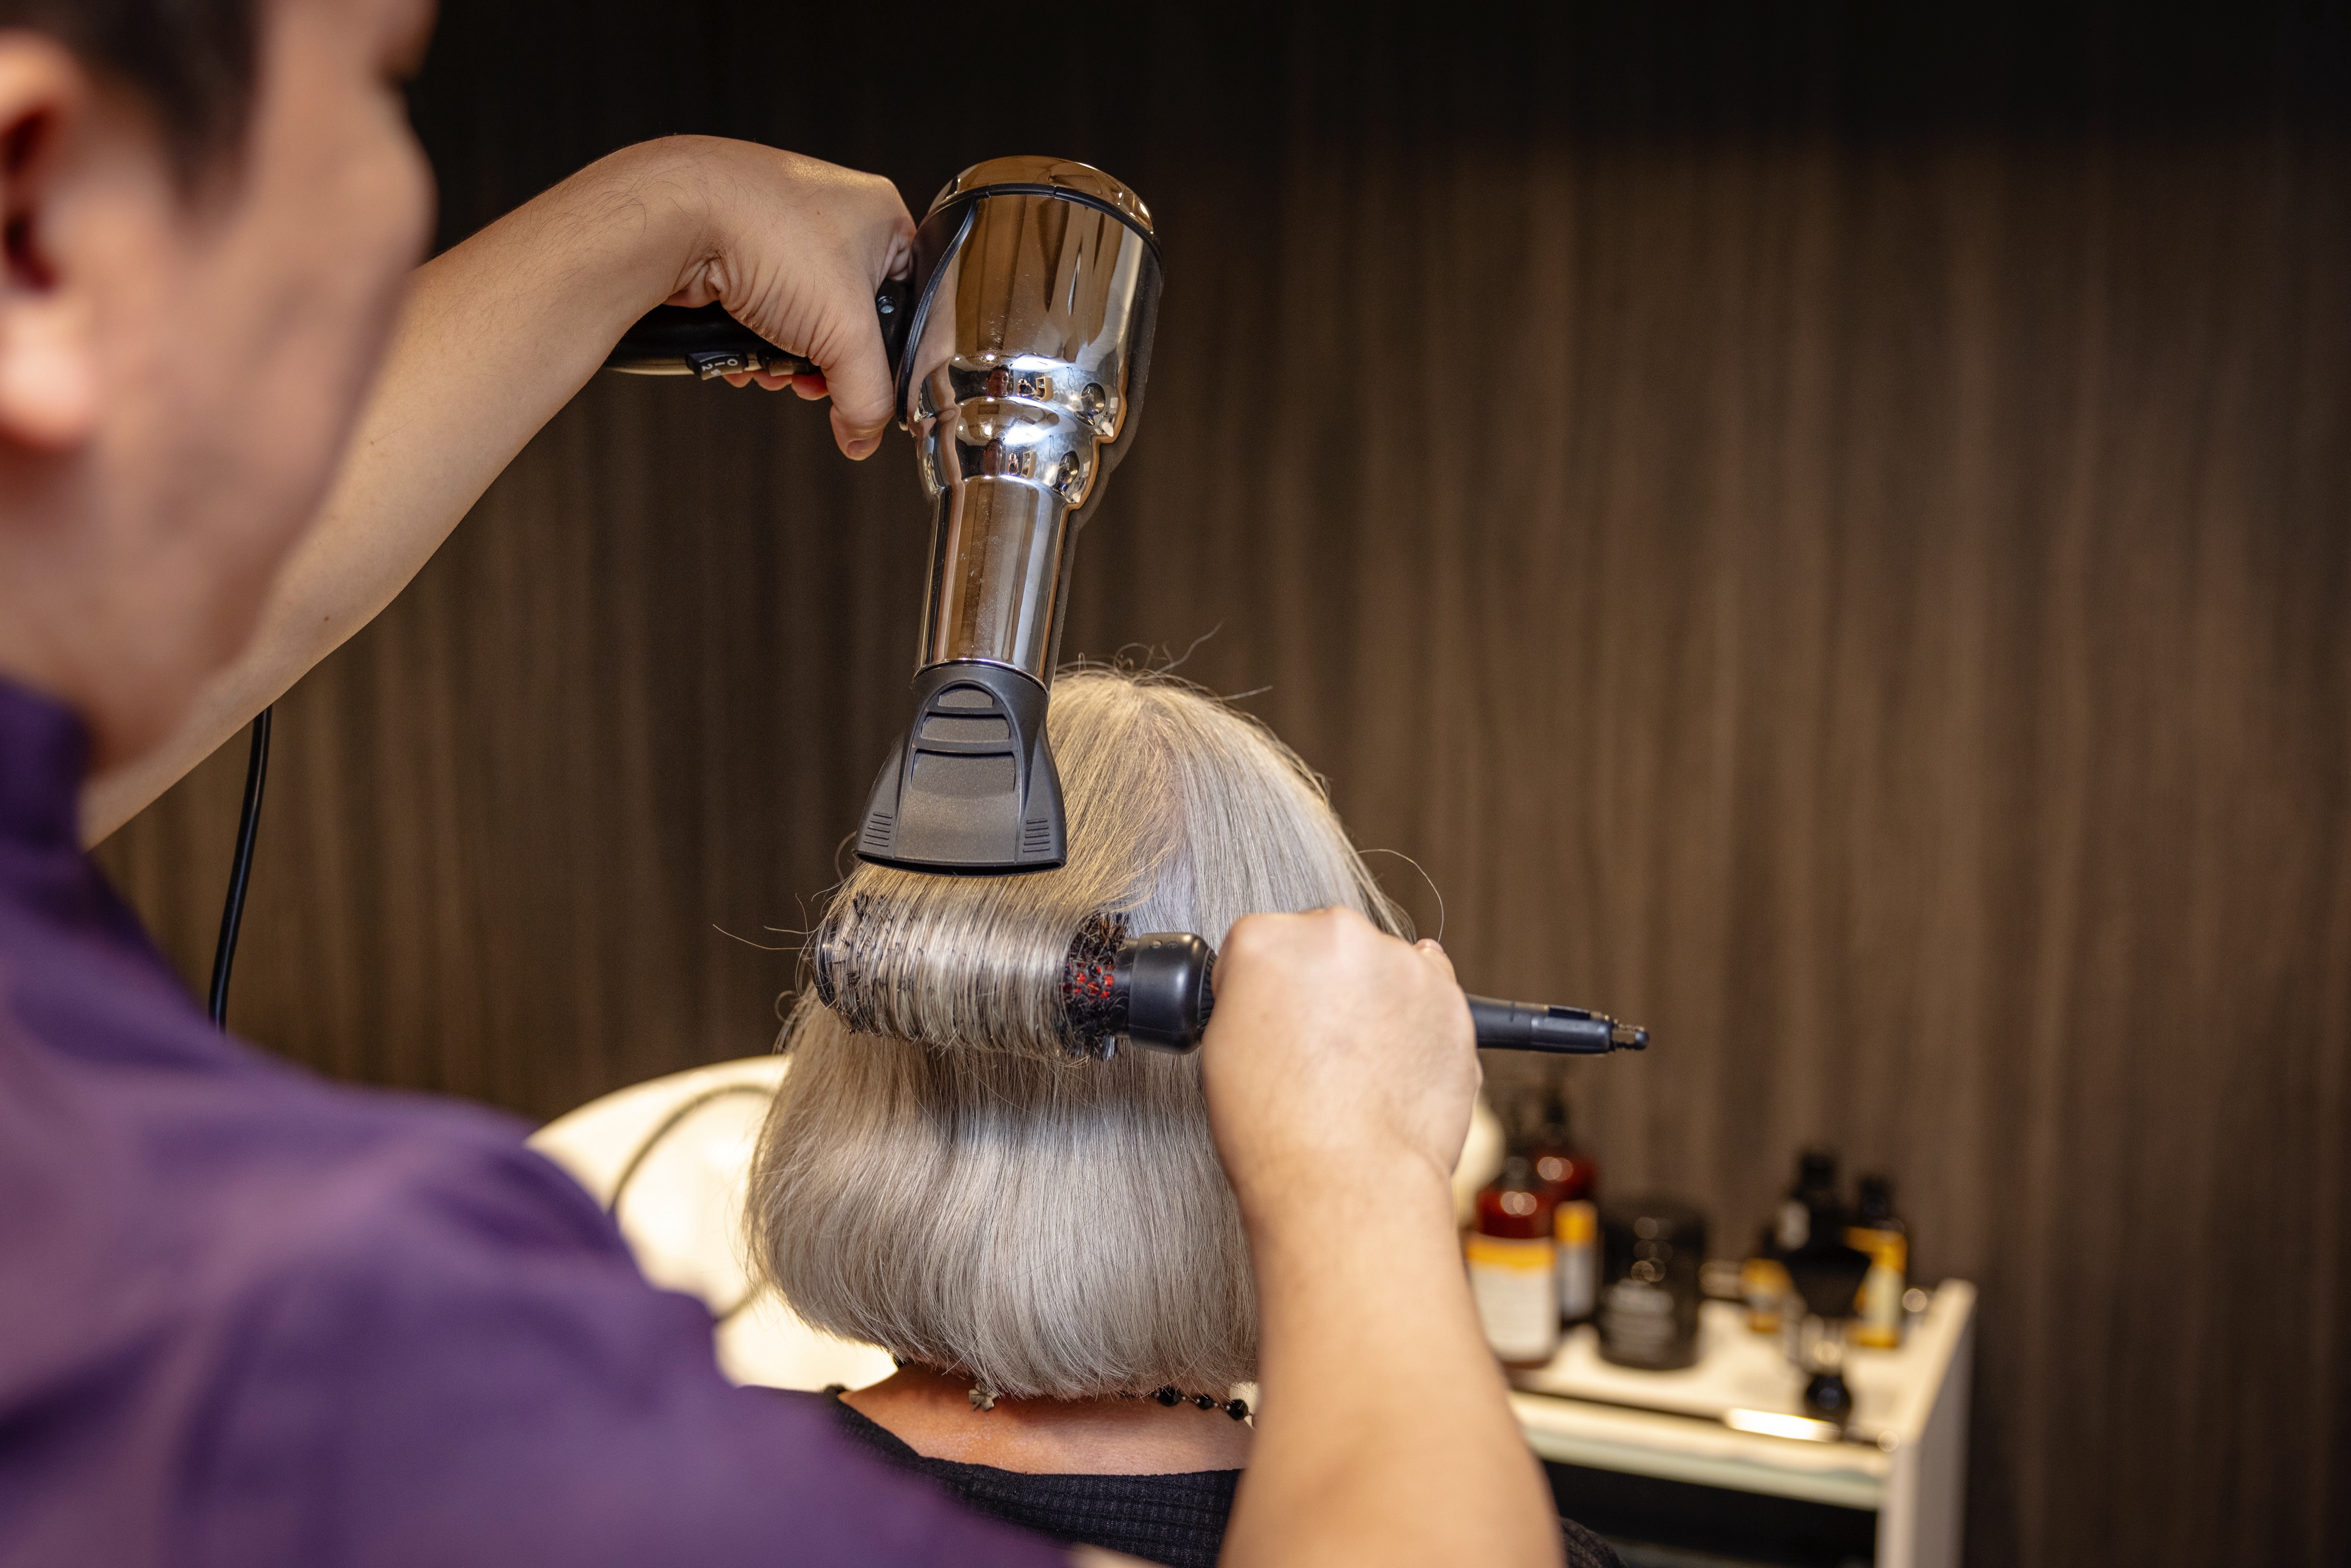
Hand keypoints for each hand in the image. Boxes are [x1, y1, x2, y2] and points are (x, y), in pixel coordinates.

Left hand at [656, 138, 914, 456]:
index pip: (916, 302)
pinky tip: (745, 352)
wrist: (676, 216)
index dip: (902, 355)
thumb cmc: (764, 235)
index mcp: (882, 217)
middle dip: (833, 362)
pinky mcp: (741, 249)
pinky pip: (765, 311)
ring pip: (807, 320)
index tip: (886, 394)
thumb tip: (865, 434)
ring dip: (791, 358)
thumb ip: (868, 396)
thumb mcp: (844, 333)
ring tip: (775, 367)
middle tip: (820, 381)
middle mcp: (836, 216)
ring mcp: (784, 229)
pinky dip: (756, 341)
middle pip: (857, 319)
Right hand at [1200, 908, 1478, 1223]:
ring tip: (1359, 1069)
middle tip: (1318, 1049)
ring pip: (1382, 966)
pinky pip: (1431, 992)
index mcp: (1267, 941)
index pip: (1263, 943)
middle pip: (1327, 944)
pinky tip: (1394, 1067)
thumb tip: (1279, 994)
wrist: (1347, 1182)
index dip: (1265, 990)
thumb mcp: (1223, 1048)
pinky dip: (1417, 1020)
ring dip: (1374, 1000)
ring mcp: (1400, 963)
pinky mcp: (1450, 996)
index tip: (1272, 1023)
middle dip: (1324, 986)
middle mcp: (1337, 935)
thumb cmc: (1278, 1133)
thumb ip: (1253, 997)